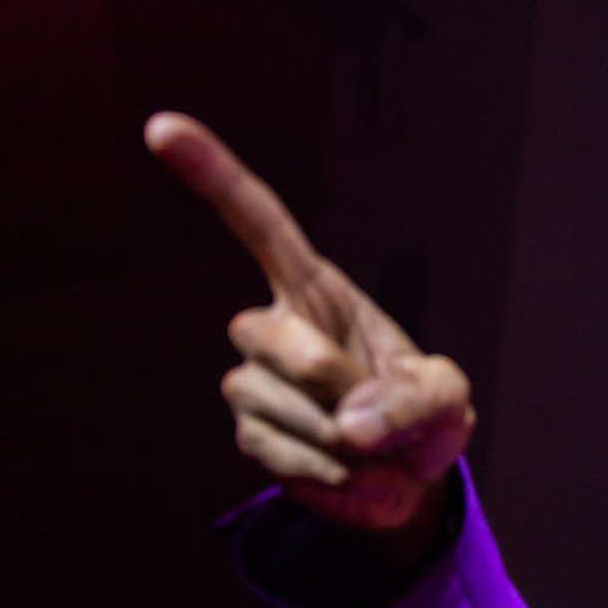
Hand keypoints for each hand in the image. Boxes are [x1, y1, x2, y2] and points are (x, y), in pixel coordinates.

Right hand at [145, 111, 473, 545]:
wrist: (403, 478)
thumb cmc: (418, 415)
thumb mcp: (445, 397)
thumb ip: (414, 401)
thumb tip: (349, 428)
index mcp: (316, 291)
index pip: (259, 224)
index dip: (213, 175)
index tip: (162, 129)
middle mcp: (270, 327)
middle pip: (276, 342)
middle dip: (334, 382)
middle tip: (376, 410)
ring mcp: (251, 381)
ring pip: (287, 408)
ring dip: (344, 438)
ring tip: (366, 442)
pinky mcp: (250, 434)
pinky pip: (289, 454)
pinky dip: (335, 471)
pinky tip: (346, 466)